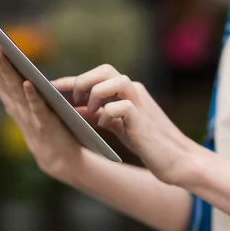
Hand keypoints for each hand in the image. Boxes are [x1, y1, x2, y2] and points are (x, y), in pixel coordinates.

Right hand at [0, 20, 83, 181]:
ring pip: (13, 87)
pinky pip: (38, 108)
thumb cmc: (43, 124)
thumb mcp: (25, 98)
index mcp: (8, 94)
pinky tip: (28, 83)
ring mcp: (27, 114)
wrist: (59, 158)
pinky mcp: (46, 125)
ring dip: (3, 69)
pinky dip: (32, 96)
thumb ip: (14, 79)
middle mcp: (13, 102)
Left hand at [52, 65, 199, 184]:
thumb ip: (100, 114)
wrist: (178, 160)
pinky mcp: (143, 120)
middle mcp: (135, 92)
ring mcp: (140, 104)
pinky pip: (121, 106)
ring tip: (89, 111)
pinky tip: (105, 124)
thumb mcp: (118, 126)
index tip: (51, 87)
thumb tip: (74, 109)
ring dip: (96, 94)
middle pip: (105, 70)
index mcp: (128, 92)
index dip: (72, 80)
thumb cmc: (147, 143)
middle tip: (73, 101)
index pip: (97, 76)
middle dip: (83, 82)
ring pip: (115, 80)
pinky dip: (108, 113)